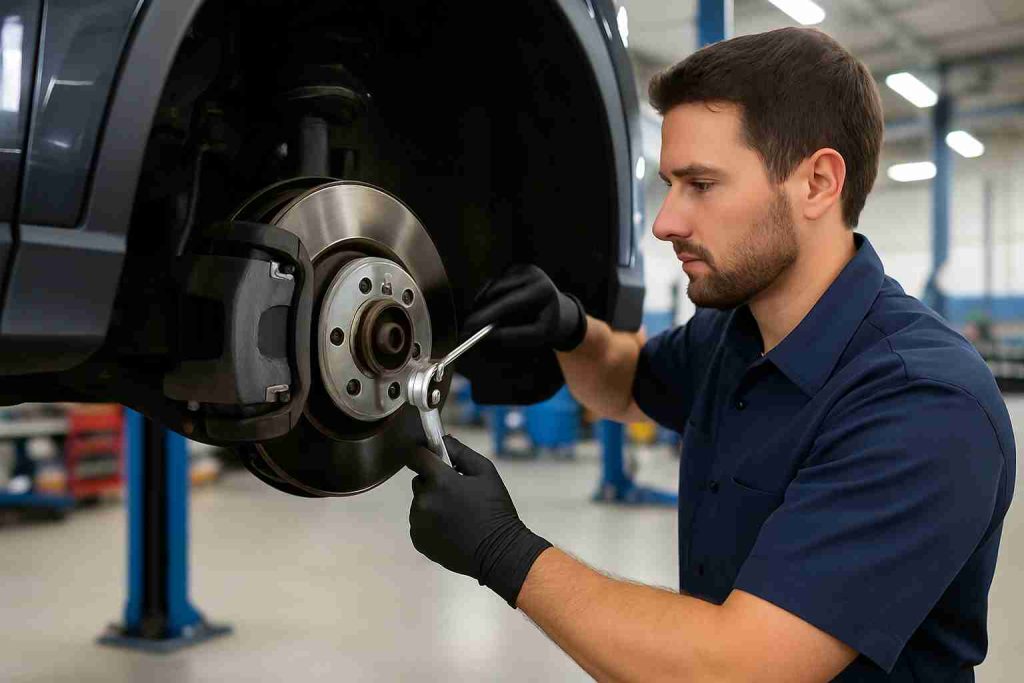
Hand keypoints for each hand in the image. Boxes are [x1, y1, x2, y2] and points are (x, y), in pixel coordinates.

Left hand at [407, 436, 551, 606]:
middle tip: (458, 493)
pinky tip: (451, 528)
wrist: (499, 552)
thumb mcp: (486, 472)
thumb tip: (442, 440)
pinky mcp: (418, 540)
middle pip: (419, 480)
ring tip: (457, 514)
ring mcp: (418, 522)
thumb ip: (460, 452)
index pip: (416, 456)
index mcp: (440, 481)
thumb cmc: (496, 510)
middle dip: (434, 482)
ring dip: (433, 503)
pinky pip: (419, 522)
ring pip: (420, 502)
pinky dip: (431, 522)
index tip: (432, 456)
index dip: (424, 453)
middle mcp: (424, 501)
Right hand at [463, 265, 586, 351]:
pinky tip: (495, 310)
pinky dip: (488, 299)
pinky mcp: (512, 268)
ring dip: (484, 305)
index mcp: (541, 290)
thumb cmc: (547, 323)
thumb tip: (486, 336)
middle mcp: (531, 274)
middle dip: (480, 310)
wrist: (556, 308)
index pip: (509, 302)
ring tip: (486, 323)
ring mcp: (521, 268)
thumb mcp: (537, 336)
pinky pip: (492, 285)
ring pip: (491, 287)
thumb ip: (513, 336)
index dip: (487, 314)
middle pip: (496, 290)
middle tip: (467, 328)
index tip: (470, 327)